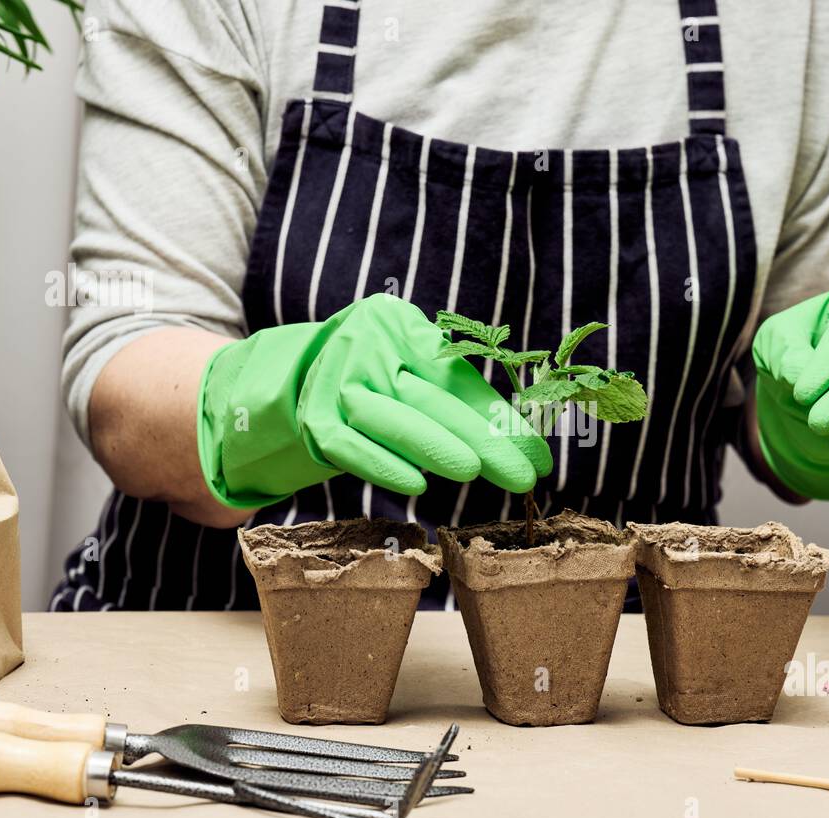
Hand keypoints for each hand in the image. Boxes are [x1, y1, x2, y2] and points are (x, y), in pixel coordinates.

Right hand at [198, 293, 551, 507]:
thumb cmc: (373, 381)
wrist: (289, 382)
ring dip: (435, 446)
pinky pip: (349, 445)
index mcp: (399, 324)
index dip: (500, 418)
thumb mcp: (411, 373)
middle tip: (524, 474)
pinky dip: (382, 464)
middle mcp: (365, 343)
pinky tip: (417, 483)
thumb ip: (455, 400)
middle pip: (432, 397)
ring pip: (391, 417)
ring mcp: (334, 379)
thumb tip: (521, 444)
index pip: (458, 376)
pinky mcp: (310, 417)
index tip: (538, 455)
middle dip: (484, 440)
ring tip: (476, 471)